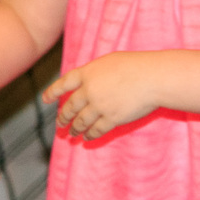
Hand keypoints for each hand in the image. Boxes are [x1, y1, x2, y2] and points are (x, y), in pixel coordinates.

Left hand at [43, 51, 160, 139]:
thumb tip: (88, 82)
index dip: (53, 92)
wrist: (154, 77)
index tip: (45, 100)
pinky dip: (91, 135)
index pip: (63, 84)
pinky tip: (88, 138)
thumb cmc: (138, 65)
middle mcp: (89, 90)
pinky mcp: (112, 119)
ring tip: (72, 133)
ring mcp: (100, 106)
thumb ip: (96, 72)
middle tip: (60, 123)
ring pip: (81, 121)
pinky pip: (96, 130)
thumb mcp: (111, 61)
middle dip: (63, 117)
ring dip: (75, 128)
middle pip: (70, 107)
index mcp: (88, 73)